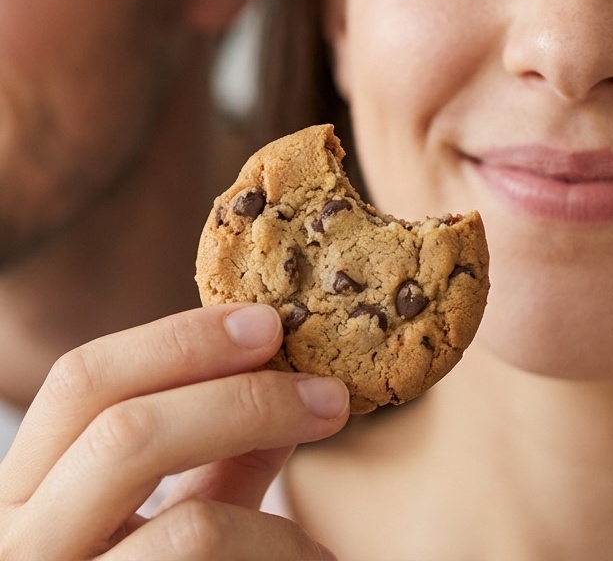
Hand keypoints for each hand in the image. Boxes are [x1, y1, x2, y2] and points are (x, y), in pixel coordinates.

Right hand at [0, 302, 348, 558]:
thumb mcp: (161, 527)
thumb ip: (211, 463)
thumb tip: (290, 382)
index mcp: (17, 498)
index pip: (82, 384)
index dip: (181, 339)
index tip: (271, 322)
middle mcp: (15, 549)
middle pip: (124, 432)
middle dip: (246, 400)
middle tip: (333, 397)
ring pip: (192, 528)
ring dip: (283, 526)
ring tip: (322, 550)